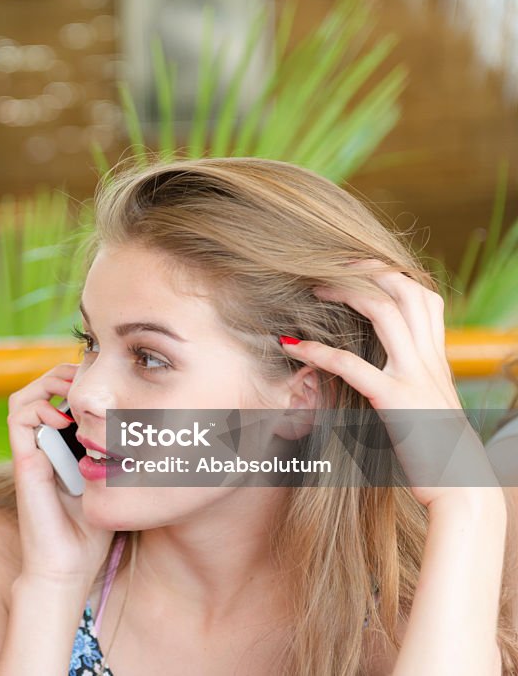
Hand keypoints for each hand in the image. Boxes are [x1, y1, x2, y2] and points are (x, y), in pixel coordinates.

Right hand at [7, 364, 112, 589]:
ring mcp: (31, 452)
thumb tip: (153, 434)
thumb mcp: (113, 484)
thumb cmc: (92, 531)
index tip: (105, 384)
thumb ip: (119, 460)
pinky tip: (65, 421)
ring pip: (24, 396)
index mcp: (61, 446)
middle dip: (64, 375)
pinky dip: (39, 408)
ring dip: (48, 385)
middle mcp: (43, 444)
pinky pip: (19, 417)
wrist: (67, 566)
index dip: (77, 381)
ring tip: (73, 393)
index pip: (60, 396)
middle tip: (88, 379)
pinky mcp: (24, 462)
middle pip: (41, 387)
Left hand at [279, 261, 497, 505]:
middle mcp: (430, 361)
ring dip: (345, 294)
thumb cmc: (440, 453)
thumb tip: (384, 369)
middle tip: (330, 267)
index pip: (424, 296)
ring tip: (313, 290)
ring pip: (386, 312)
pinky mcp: (395, 402)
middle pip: (406, 290)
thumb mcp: (429, 406)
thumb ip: (411, 381)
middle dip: (368, 270)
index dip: (392, 274)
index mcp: (438, 359)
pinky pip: (352, 366)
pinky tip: (293, 346)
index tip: (358, 268)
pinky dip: (319, 351)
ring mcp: (415, 378)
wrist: (463, 490)